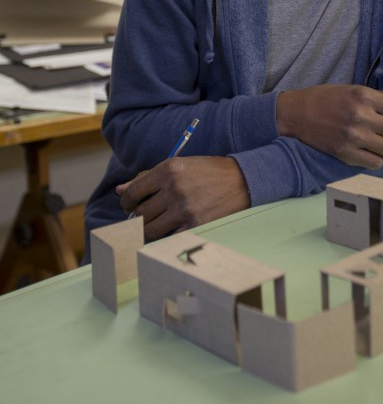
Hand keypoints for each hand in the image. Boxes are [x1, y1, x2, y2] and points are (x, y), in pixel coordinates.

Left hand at [116, 156, 249, 240]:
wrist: (241, 180)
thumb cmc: (207, 172)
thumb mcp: (179, 166)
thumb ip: (148, 177)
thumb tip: (120, 190)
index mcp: (168, 169)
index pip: (133, 193)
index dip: (127, 202)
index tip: (131, 205)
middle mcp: (174, 188)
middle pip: (141, 213)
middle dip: (138, 217)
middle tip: (145, 216)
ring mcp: (184, 209)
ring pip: (151, 229)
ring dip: (150, 229)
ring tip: (157, 223)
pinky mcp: (195, 225)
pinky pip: (168, 238)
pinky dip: (166, 236)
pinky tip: (172, 229)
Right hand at [277, 84, 382, 169]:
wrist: (296, 113)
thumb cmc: (327, 98)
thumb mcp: (355, 90)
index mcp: (364, 96)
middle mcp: (361, 116)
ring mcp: (353, 137)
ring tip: (381, 141)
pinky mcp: (345, 153)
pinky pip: (376, 163)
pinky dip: (377, 158)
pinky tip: (369, 150)